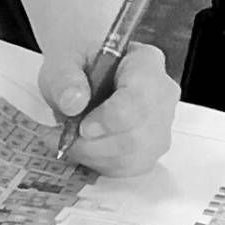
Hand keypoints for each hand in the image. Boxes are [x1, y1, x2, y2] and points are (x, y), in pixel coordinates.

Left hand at [39, 41, 177, 175]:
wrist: (82, 70)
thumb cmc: (78, 60)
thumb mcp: (63, 57)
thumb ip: (65, 76)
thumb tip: (74, 102)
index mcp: (145, 63)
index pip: (140, 98)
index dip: (111, 119)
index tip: (82, 127)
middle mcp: (162, 95)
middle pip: (140, 134)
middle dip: (96, 144)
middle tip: (65, 137)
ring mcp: (160, 125)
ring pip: (136, 155)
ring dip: (95, 156)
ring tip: (67, 142)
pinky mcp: (150, 148)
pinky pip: (130, 167)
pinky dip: (100, 164)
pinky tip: (82, 150)